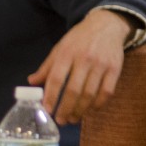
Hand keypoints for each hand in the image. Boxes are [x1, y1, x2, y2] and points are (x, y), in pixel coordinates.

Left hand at [27, 9, 132, 124]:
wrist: (106, 24)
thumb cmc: (79, 39)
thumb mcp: (60, 48)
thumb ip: (47, 67)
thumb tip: (31, 82)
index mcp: (67, 53)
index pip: (57, 78)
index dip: (51, 96)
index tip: (47, 110)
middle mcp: (84, 59)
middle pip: (73, 90)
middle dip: (66, 109)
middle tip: (61, 120)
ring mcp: (101, 65)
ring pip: (90, 94)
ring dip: (80, 110)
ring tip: (73, 119)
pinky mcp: (115, 69)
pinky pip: (106, 92)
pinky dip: (98, 104)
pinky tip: (90, 110)